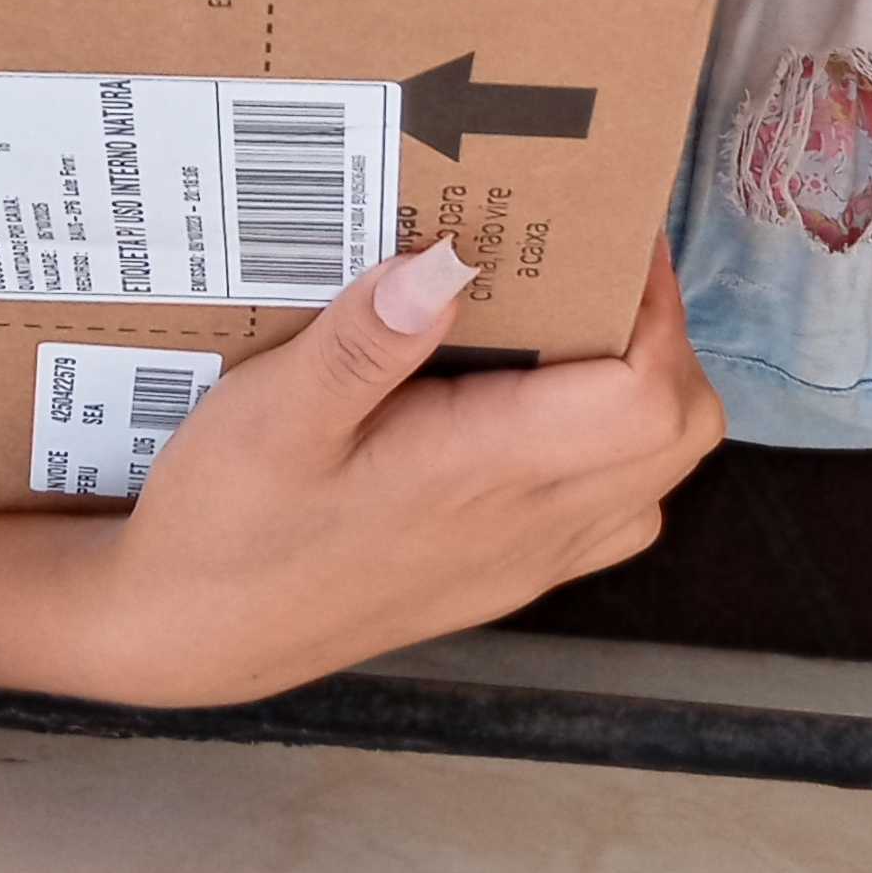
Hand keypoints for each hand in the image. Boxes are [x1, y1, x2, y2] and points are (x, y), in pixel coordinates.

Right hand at [78, 241, 722, 705]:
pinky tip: (532, 407)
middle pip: (680, 433)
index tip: (609, 239)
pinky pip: (610, 512)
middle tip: (594, 272)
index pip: (649, 397)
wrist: (191, 634)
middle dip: (664, 340)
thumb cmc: (226, 523)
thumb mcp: (271, 416)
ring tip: (568, 327)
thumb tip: (446, 262)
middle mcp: (529, 526)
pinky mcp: (505, 579)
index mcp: (486, 474)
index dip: (656, 309)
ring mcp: (525, 562)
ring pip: (654, 476)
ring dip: (644, 395)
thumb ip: (364, 342)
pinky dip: (611, 449)